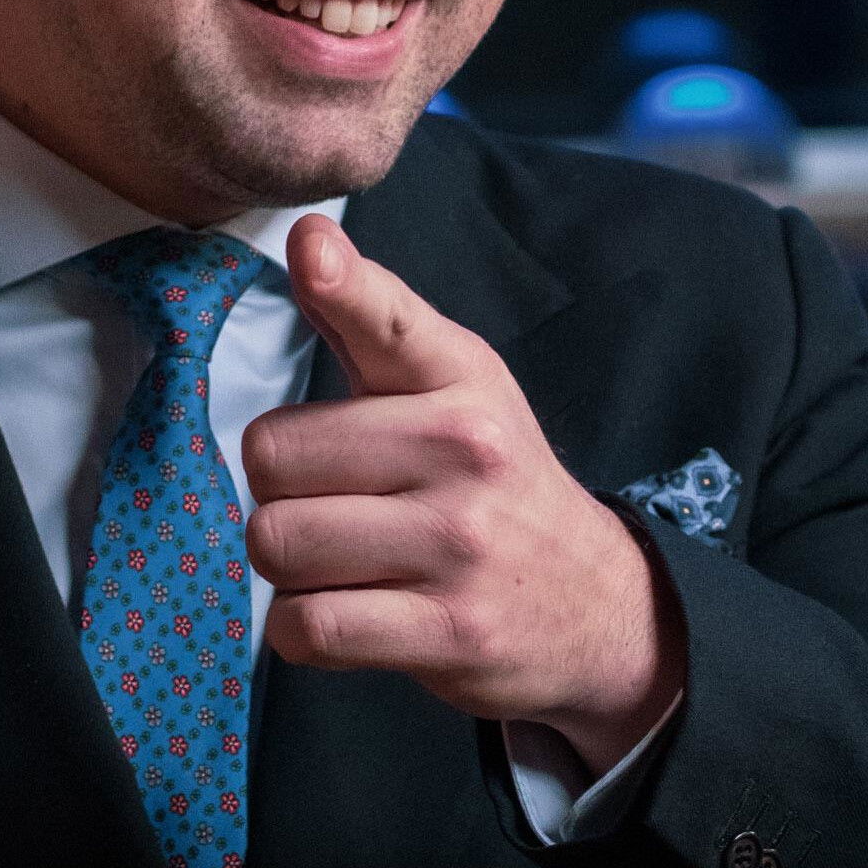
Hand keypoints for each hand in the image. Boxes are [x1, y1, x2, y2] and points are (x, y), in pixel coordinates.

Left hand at [243, 214, 684, 775]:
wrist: (595, 602)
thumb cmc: (492, 479)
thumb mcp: (451, 386)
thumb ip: (368, 319)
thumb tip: (308, 235)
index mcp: (459, 376)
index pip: (391, 320)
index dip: (342, 283)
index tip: (314, 250)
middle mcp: (463, 449)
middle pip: (272, 456)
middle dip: (277, 488)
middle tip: (329, 501)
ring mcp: (457, 543)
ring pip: (277, 543)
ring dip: (287, 564)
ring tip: (339, 559)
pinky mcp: (445, 631)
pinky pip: (306, 626)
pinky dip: (301, 629)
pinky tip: (345, 610)